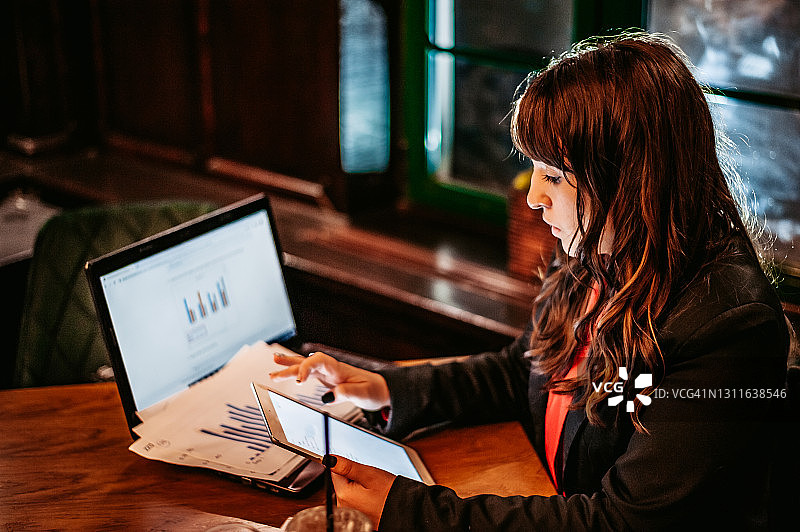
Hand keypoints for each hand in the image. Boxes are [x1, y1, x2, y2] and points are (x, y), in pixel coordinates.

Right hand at [270, 352, 390, 411]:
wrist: (381, 388)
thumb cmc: (373, 390)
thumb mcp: (362, 394)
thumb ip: (345, 394)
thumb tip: (327, 397)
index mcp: (339, 369)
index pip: (319, 362)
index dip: (307, 369)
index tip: (299, 382)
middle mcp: (331, 368)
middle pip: (307, 363)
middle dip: (290, 369)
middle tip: (274, 376)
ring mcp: (328, 372)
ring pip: (305, 365)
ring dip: (289, 365)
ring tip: (273, 362)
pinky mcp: (327, 377)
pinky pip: (308, 371)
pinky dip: (296, 370)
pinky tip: (286, 370)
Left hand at [328, 455, 394, 528]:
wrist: (404, 510)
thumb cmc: (389, 494)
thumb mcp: (368, 474)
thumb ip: (347, 466)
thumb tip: (328, 459)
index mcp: (342, 495)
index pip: (335, 472)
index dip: (348, 467)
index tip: (361, 470)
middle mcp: (342, 506)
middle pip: (341, 482)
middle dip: (353, 477)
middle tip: (370, 480)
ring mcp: (350, 512)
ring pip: (349, 489)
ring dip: (359, 485)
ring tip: (374, 489)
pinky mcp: (357, 515)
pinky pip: (355, 498)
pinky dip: (363, 494)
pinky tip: (373, 496)